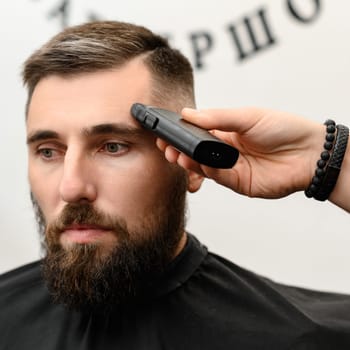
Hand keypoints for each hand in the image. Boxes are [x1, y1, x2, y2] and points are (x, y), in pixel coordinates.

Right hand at [157, 107, 324, 198]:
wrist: (309, 152)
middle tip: (167, 147)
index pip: (198, 133)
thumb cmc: (283, 128)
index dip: (182, 134)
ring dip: (188, 162)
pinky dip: (206, 172)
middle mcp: (227, 151)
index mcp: (228, 132)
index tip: (166, 132)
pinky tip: (197, 164)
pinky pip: (217, 178)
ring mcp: (231, 168)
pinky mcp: (239, 183)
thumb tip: (188, 113)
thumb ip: (217, 117)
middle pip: (197, 153)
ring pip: (203, 167)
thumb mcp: (248, 116)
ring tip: (177, 155)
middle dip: (179, 150)